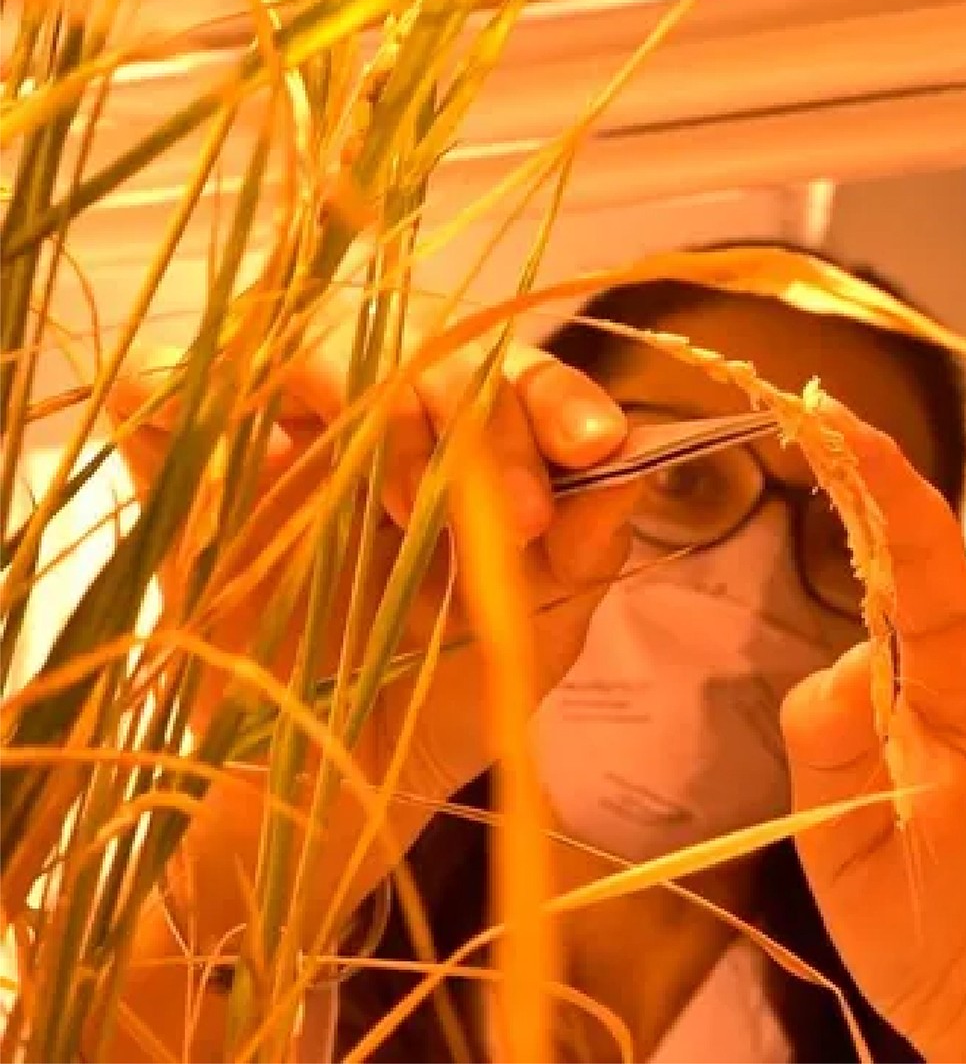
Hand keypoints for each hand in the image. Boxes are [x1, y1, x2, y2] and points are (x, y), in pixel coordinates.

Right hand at [109, 340, 640, 808]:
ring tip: (404, 508)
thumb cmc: (448, 694)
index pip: (518, 373)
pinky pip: (168, 391)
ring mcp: (284, 433)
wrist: (336, 784)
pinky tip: (248, 456)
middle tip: (517, 516)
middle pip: (425, 343)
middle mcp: (383, 417)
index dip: (556, 394)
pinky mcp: (191, 470)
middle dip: (482, 414)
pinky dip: (189, 394)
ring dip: (376, 405)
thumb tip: (635, 461)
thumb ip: (586, 548)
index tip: (594, 444)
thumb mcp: (535, 630)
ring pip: (315, 343)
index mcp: (476, 442)